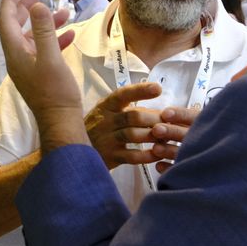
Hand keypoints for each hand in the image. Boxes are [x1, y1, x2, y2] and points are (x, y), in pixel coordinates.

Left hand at [0, 0, 87, 152]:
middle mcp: (17, 58)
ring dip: (46, 23)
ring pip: (34, 37)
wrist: (61, 121)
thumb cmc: (55, 91)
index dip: (9, 1)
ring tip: (64, 11)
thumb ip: (44, 31)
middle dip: (26, 7)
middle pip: (17, 26)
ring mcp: (28, 66)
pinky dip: (55, 39)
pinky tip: (71, 33)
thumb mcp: (51, 58)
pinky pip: (44, 50)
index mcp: (15, 53)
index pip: (6, 21)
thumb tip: (36, 6)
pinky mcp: (40, 73)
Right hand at [83, 83, 201, 170]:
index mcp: (107, 106)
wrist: (76, 150)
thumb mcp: (108, 113)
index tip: (158, 88)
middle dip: (155, 119)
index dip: (141, 91)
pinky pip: (132, 156)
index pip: (123, 94)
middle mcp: (105, 121)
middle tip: (170, 122)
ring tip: (167, 138)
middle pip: (133, 116)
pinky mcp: (110, 156)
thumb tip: (161, 113)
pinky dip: (147, 155)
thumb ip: (130, 111)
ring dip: (153, 136)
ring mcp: (106, 139)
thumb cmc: (99, 129)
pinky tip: (158, 154)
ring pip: (133, 135)